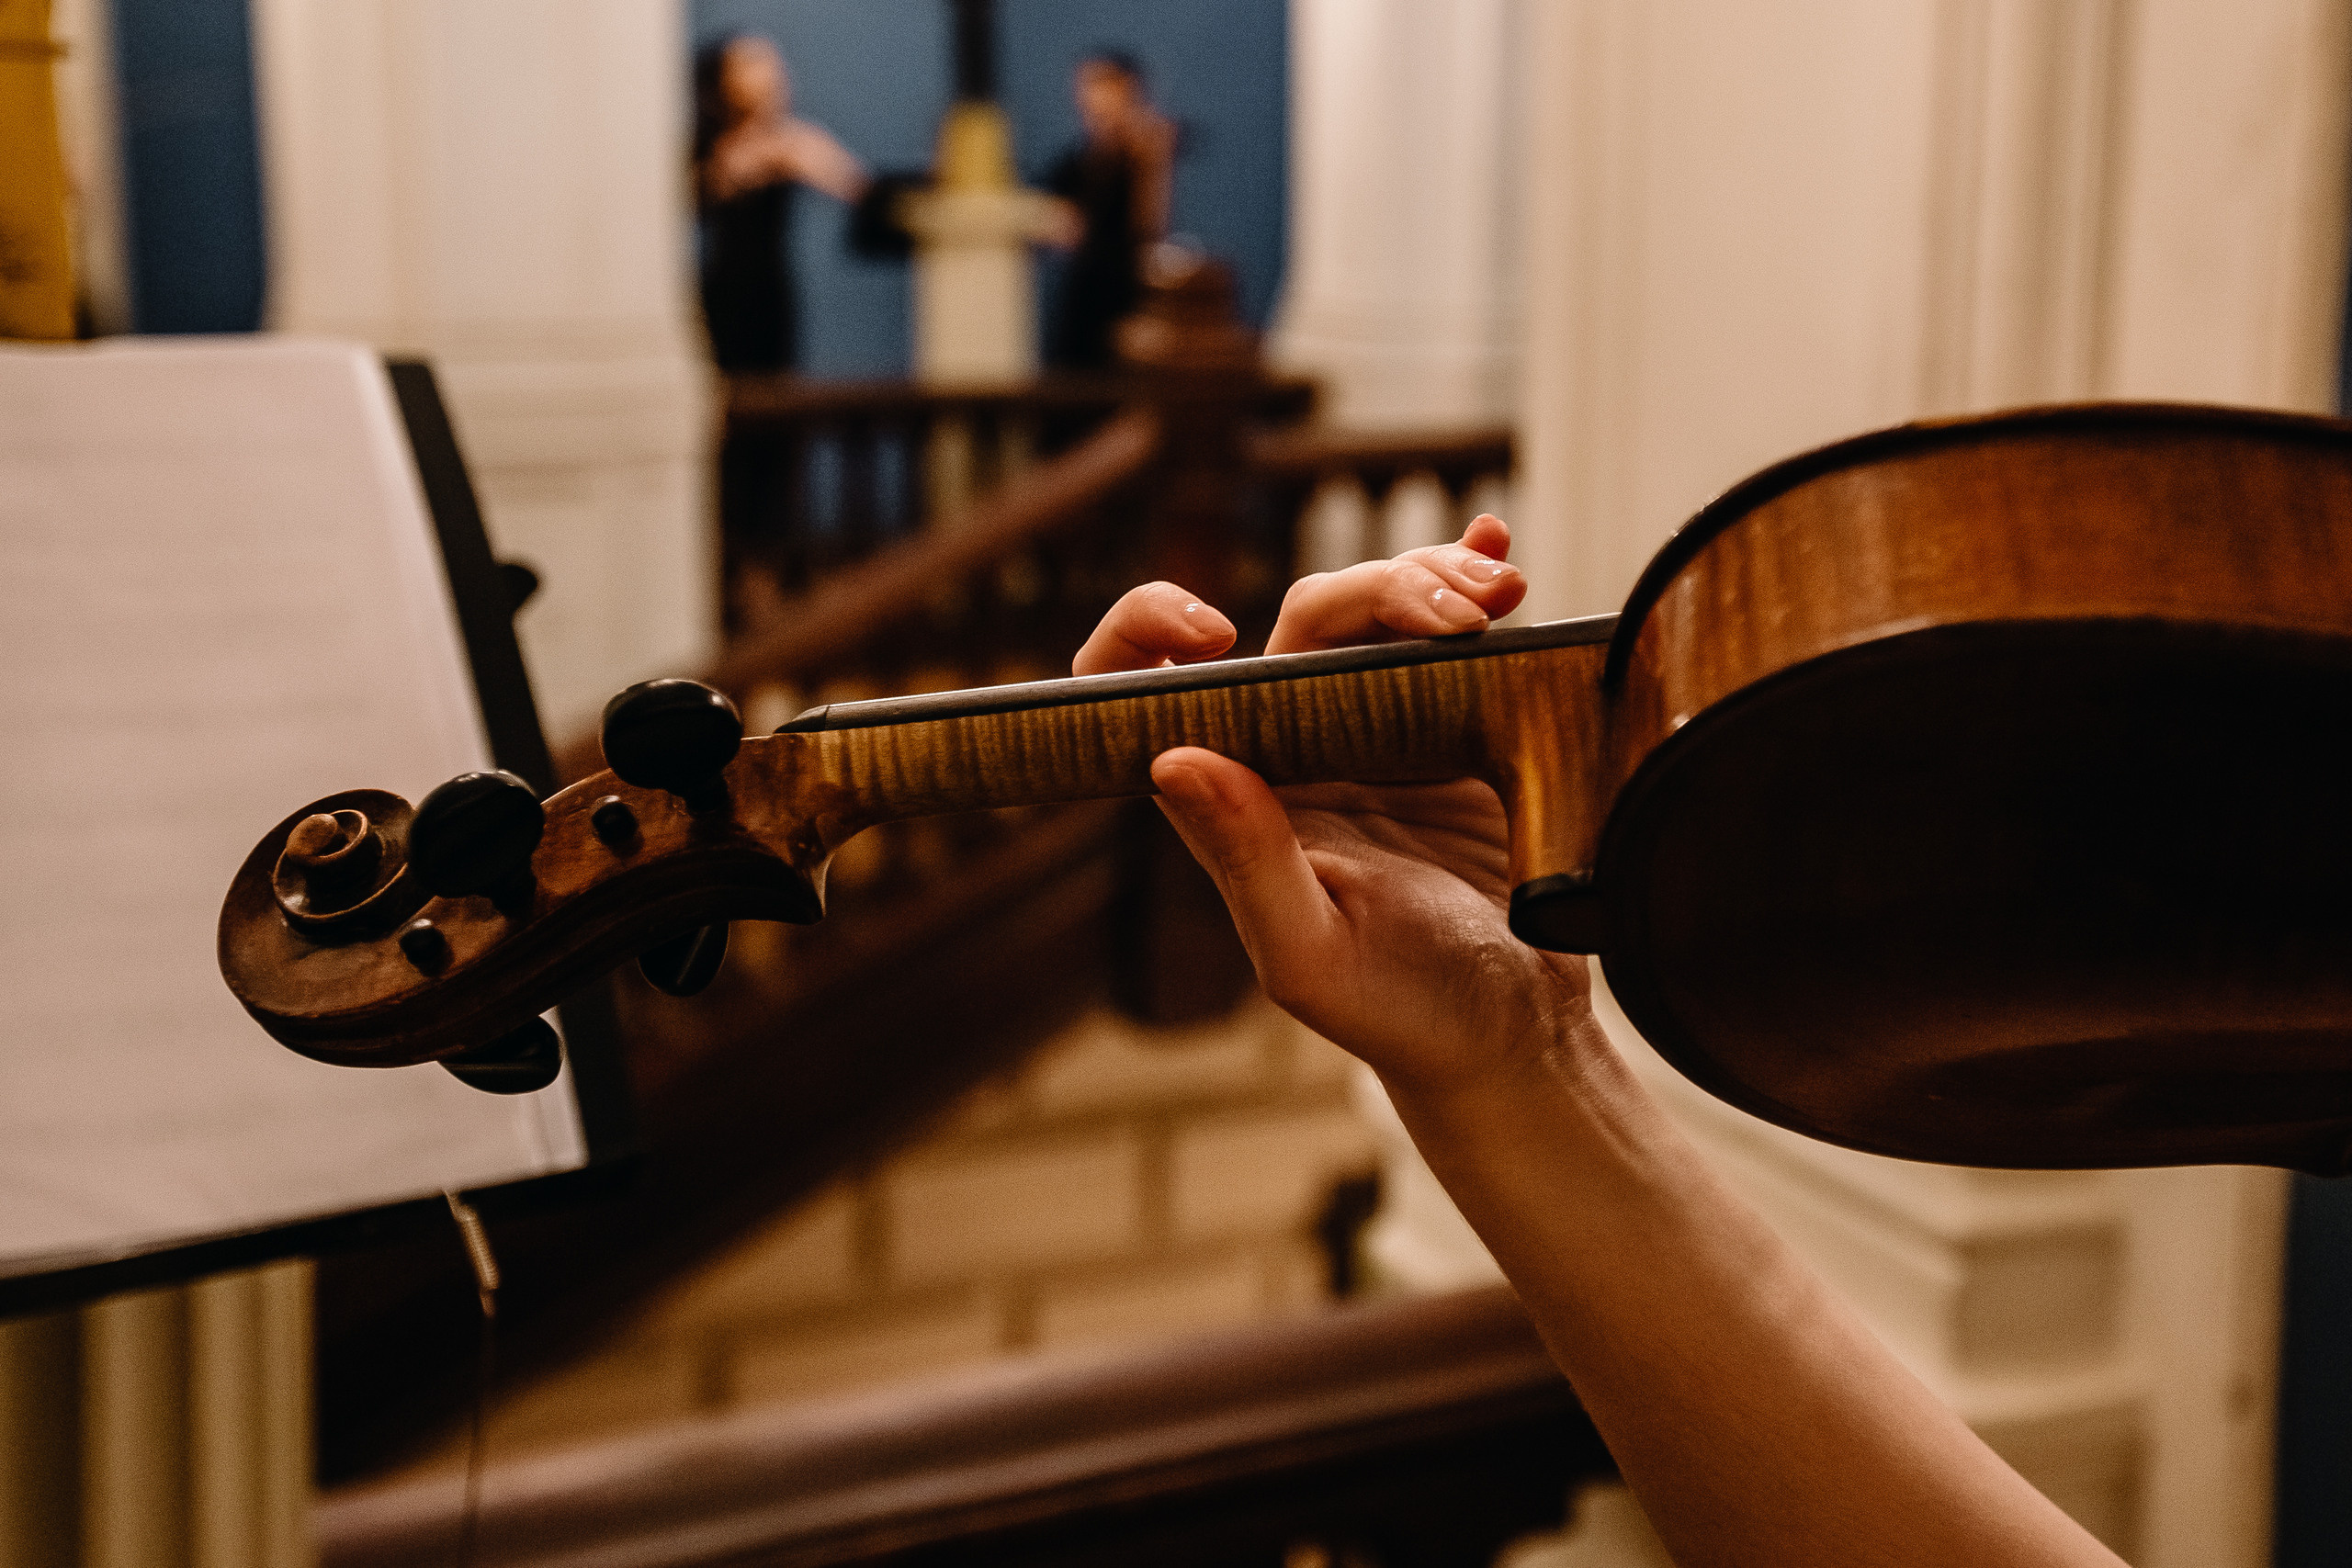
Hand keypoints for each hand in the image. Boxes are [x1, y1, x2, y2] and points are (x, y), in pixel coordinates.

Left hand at [1073, 516, 1595, 1100]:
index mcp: (1231, 800)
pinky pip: (1452, 631)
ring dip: (1432, 580)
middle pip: (1303, 622)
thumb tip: (1173, 756)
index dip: (1146, 631)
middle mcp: (1292, 752)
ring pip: (1378, 613)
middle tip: (1458, 617)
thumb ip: (1245, 862)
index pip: (1143, 688)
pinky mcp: (1454, 726)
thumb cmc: (1404, 1014)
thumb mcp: (1313, 956)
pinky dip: (1470, 577)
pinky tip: (1501, 554)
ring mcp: (1376, 731)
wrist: (1518, 1038)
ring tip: (1499, 596)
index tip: (1214, 630)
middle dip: (1377, 591)